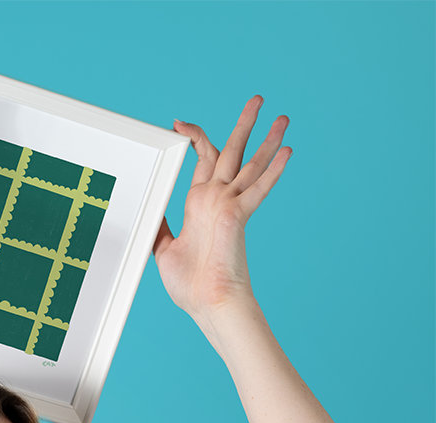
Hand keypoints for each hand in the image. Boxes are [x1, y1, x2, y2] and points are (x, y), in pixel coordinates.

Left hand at [153, 97, 290, 320]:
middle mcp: (216, 200)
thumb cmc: (190, 285)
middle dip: (243, 125)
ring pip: (249, 164)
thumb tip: (151, 214)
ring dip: (265, 139)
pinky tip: (289, 151)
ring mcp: (228, 206)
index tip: (180, 124)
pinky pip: (258, 188)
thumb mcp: (164, 250)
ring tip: (281, 115)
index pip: (203, 163)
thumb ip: (160, 228)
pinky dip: (273, 170)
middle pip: (231, 153)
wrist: (208, 304)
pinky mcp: (236, 216)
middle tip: (256, 100)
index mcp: (199, 205)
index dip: (195, 140)